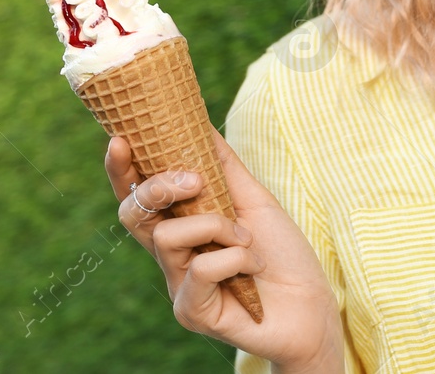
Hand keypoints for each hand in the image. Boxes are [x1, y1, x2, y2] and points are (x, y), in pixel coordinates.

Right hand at [106, 124, 344, 371]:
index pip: (137, 197)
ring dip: (215, 226)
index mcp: (181, 227)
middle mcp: (172, 257)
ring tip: (247, 238)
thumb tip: (199, 122)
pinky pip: (199, 269)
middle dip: (157, 188)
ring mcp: (178, 286)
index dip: (122, 170)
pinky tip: (252, 267)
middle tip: (194, 181)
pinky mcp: (191, 312)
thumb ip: (224, 167)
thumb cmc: (282, 254)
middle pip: (133, 215)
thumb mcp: (253, 200)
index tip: (121, 138)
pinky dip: (233, 257)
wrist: (313, 305)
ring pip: (167, 237)